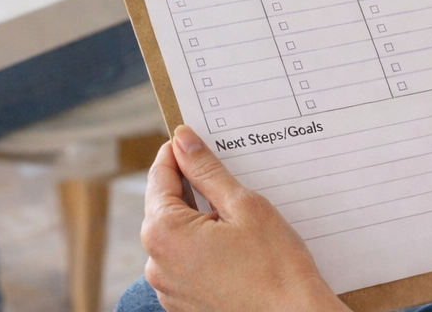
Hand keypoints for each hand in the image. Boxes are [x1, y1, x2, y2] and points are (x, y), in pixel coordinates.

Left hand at [141, 126, 343, 311]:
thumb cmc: (275, 266)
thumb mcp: (243, 205)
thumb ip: (206, 170)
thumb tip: (183, 140)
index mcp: (164, 233)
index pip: (160, 177)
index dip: (177, 153)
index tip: (191, 137)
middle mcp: (156, 263)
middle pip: (164, 207)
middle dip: (190, 187)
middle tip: (222, 172)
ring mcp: (167, 288)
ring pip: (175, 236)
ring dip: (196, 220)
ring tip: (233, 213)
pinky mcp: (181, 304)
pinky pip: (184, 263)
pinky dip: (200, 248)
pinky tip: (232, 245)